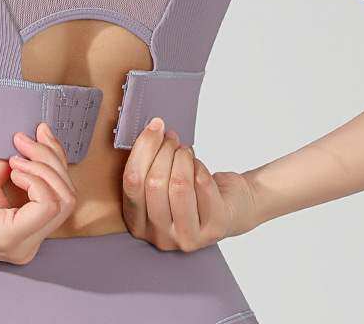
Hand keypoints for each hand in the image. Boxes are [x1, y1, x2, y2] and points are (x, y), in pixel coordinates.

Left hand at [0, 122, 76, 263]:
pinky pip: (47, 204)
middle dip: (51, 157)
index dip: (55, 158)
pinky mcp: (11, 238)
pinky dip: (36, 178)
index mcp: (26, 230)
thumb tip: (36, 143)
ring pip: (63, 198)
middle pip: (67, 195)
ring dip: (43, 165)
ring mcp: (22, 244)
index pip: (62, 194)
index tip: (39, 132)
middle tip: (25, 139)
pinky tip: (15, 169)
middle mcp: (28, 243)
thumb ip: (18, 166)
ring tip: (15, 156)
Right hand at [121, 117, 259, 251]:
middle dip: (164, 151)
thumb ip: (146, 165)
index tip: (154, 126)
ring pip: (179, 185)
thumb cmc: (189, 190)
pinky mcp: (215, 229)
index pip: (131, 183)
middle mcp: (160, 237)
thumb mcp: (159, 184)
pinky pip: (203, 186)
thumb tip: (150, 130)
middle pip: (154, 184)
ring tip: (185, 150)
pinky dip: (200, 166)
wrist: (231, 207)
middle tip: (172, 138)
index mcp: (137, 224)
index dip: (142, 150)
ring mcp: (188, 237)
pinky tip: (198, 165)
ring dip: (182, 158)